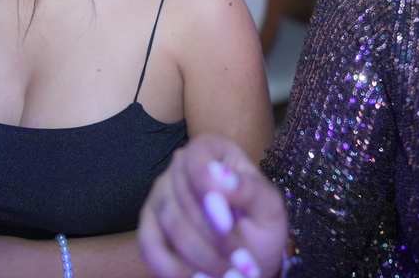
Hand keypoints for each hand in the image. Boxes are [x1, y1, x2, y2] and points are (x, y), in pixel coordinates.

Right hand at [138, 135, 287, 277]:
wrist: (247, 262)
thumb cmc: (261, 228)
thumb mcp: (270, 209)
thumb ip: (250, 189)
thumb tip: (220, 174)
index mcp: (214, 152)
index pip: (198, 155)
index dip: (207, 187)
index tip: (227, 223)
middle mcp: (180, 168)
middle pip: (183, 197)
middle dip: (214, 237)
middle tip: (244, 263)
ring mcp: (160, 196)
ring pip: (170, 224)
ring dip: (202, 257)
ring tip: (232, 276)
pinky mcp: (148, 227)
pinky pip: (150, 247)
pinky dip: (175, 269)